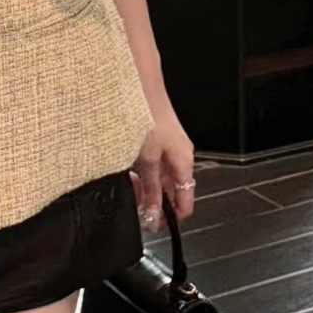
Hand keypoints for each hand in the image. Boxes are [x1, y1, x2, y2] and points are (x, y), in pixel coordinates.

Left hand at [131, 100, 195, 231]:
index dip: (171, 218)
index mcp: (184, 163)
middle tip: (136, 208)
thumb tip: (152, 212)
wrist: (142, 87)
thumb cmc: (148, 116)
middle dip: (153, 202)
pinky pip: (152, 164)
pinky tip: (127, 170)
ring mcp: (169, 148)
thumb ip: (150, 188)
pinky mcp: (157, 140)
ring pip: (159, 178)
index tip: (154, 226)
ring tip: (129, 188)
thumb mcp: (147, 159)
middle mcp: (180, 156)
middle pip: (171, 191)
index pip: (186, 202)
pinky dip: (141, 172)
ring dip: (145, 187)